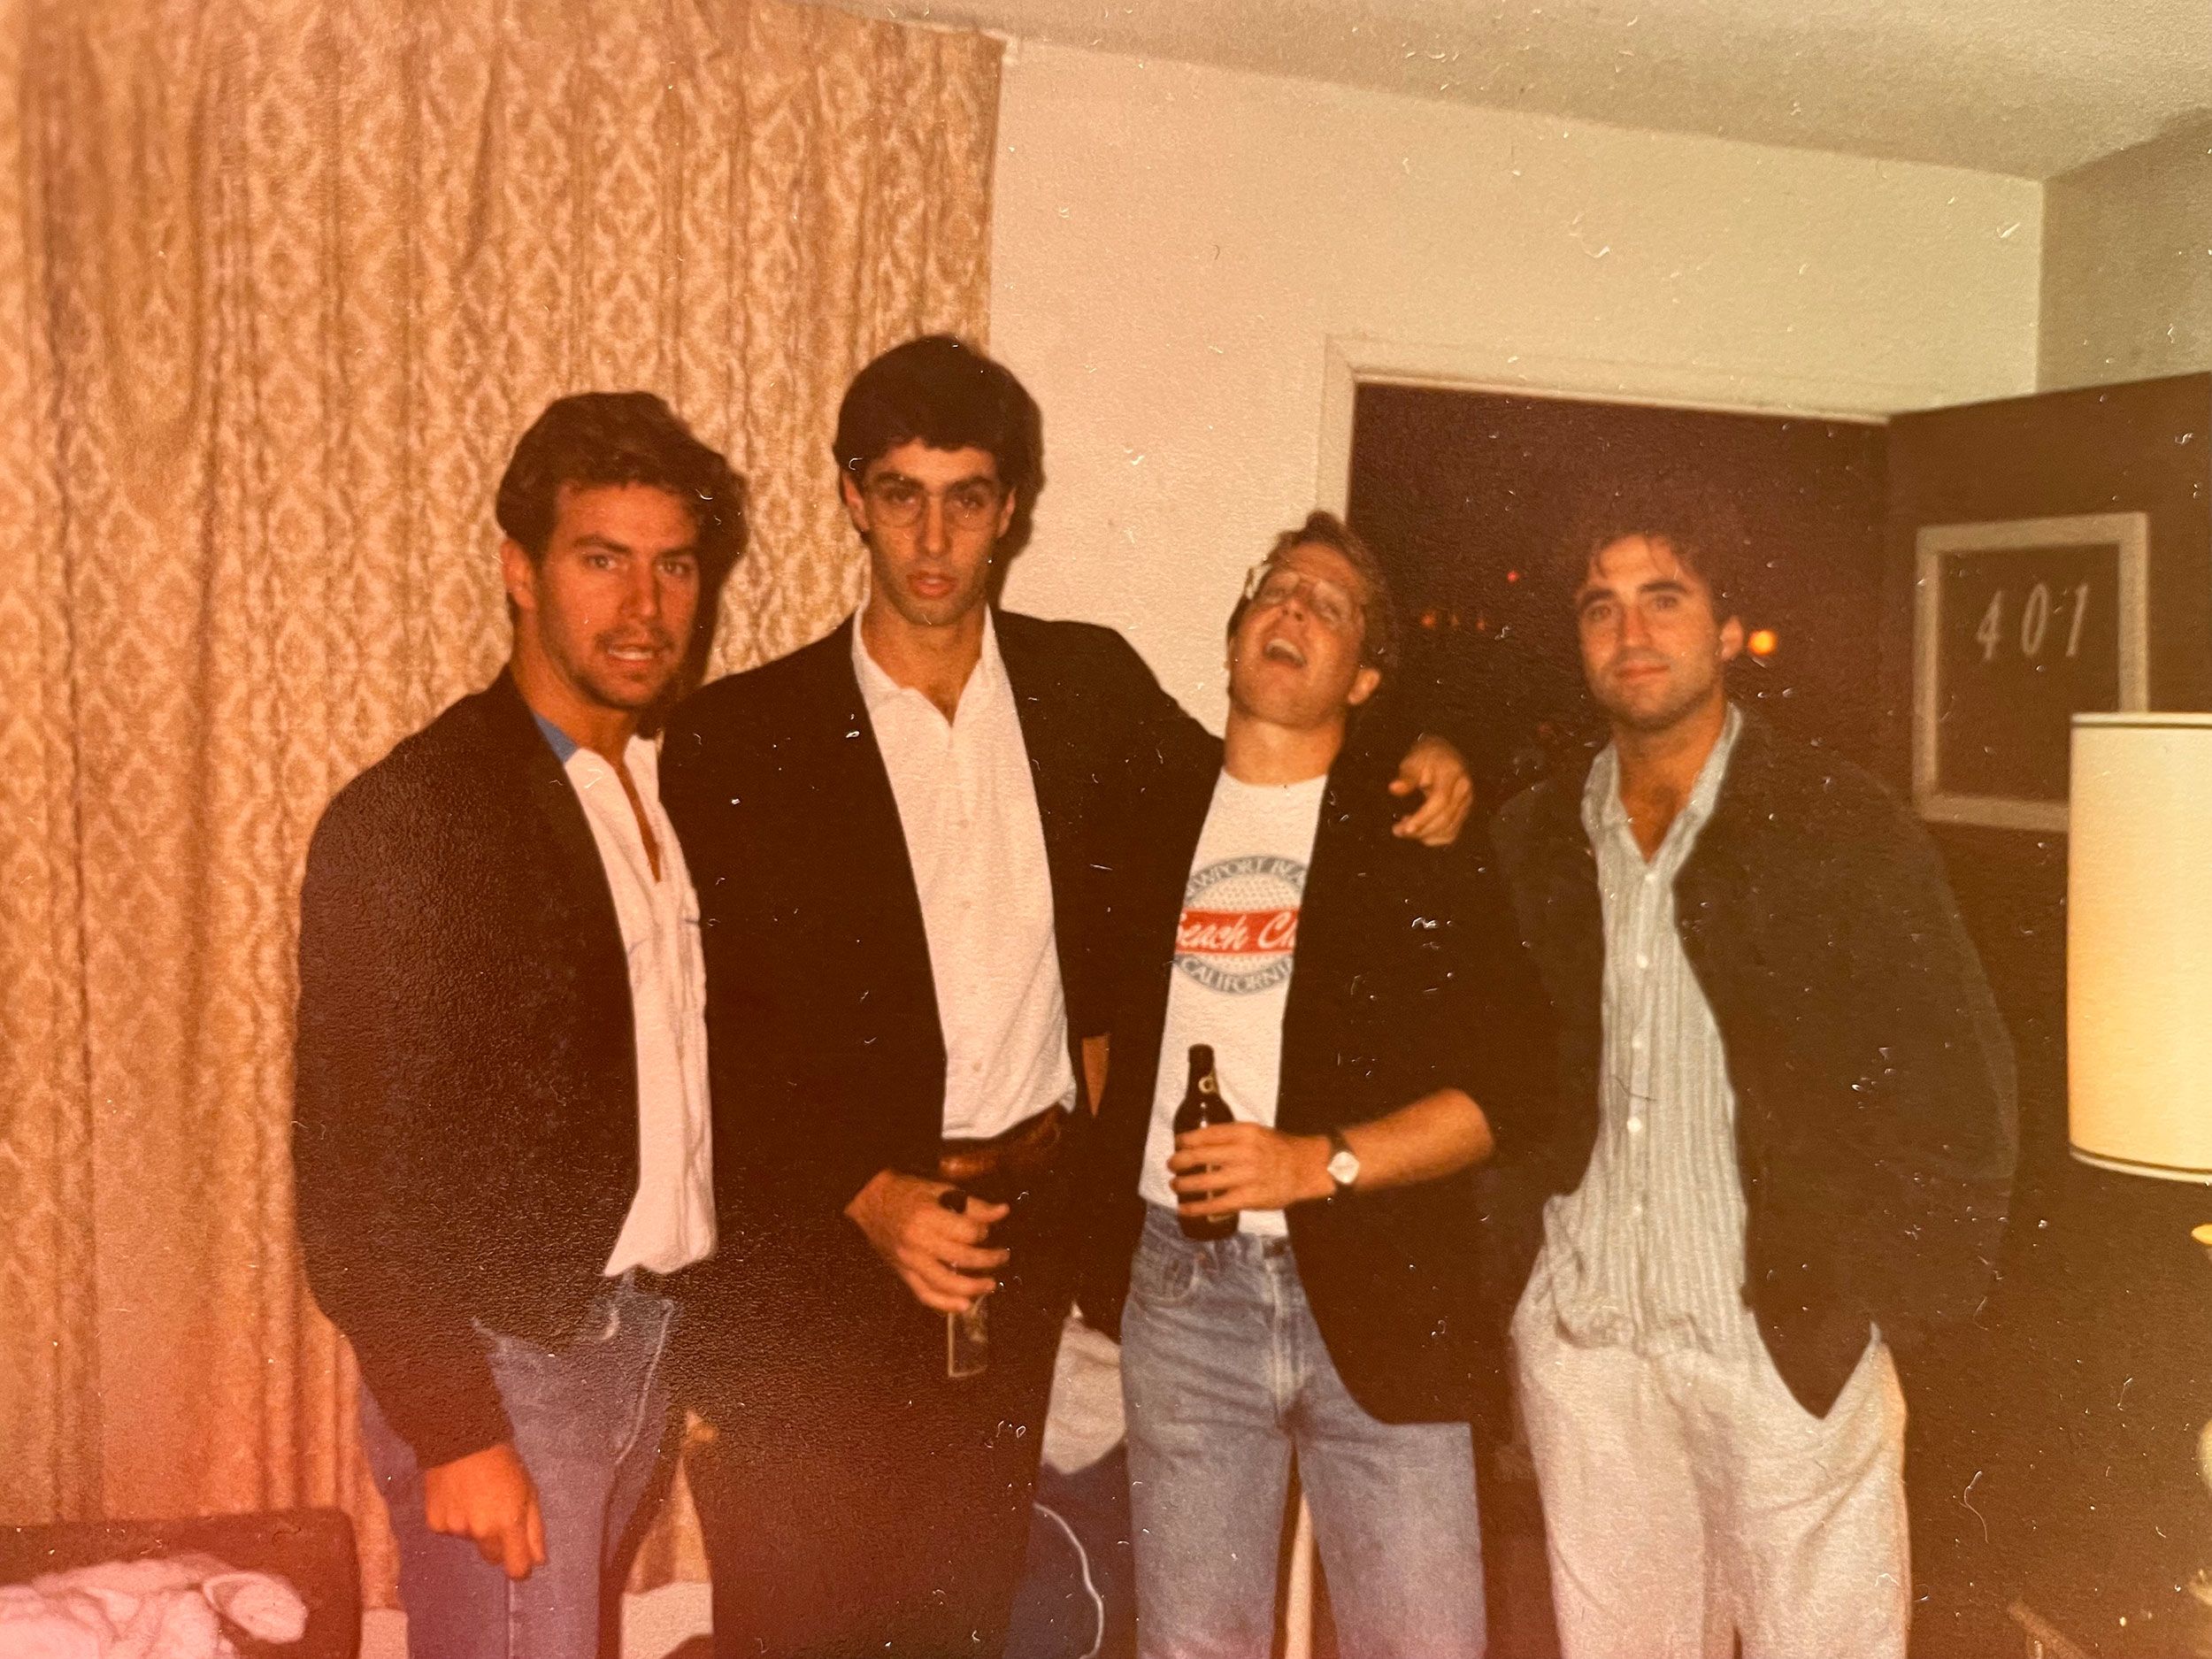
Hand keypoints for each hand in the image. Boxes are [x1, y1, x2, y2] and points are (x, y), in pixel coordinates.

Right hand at [422, 1441, 543, 1580]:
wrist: (461, 1439)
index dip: (520, 1568)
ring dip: (475, 1527)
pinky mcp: (435, 1523)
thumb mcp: (528, 1492)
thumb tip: (538, 1562)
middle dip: (498, 1543)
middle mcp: (481, 1532)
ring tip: (475, 1497)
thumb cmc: (503, 1463)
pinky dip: (454, 1519)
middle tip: (497, 1514)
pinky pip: (449, 1531)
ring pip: (470, 1540)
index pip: (516, 1568)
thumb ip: (534, 1530)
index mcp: (508, 1524)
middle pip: (493, 1557)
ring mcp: (455, 1529)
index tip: (521, 1560)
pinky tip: (455, 1496)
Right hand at [844, 1169, 1009, 1313]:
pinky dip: (945, 1304)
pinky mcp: (903, 1274)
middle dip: (987, 1259)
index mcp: (927, 1217)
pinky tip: (964, 1305)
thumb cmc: (908, 1193)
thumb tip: (1002, 1211)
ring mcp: (909, 1262)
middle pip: (960, 1258)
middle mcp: (918, 1243)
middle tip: (1003, 1257)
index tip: (988, 1230)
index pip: (966, 1232)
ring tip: (990, 1285)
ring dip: (972, 1287)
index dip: (983, 1232)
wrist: (872, 1202)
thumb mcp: (940, 1189)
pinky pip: (925, 1295)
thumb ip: (972, 1205)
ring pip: (944, 1283)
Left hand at [1170, 1122, 1332, 1214]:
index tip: (1177, 1144)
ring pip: (1205, 1180)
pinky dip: (1196, 1207)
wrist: (1307, 1168)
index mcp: (1245, 1132)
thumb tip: (1199, 1141)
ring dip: (1183, 1184)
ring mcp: (1247, 1176)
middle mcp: (1244, 1152)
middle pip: (1200, 1156)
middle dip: (1179, 1161)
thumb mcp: (1256, 1132)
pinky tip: (1184, 1209)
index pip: (1207, 1134)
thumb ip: (1231, 1136)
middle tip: (1171, 1165)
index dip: (1186, 1140)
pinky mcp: (1249, 1198)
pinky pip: (1216, 1204)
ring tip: (1175, 1185)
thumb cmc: (1278, 1149)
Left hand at [1390, 734, 1473, 845]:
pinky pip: (1450, 834)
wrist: (1444, 755)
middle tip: (1397, 831)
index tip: (1405, 828)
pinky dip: (1433, 838)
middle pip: (1445, 818)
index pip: (1441, 800)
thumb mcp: (1413, 761)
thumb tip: (1394, 788)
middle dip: (1420, 830)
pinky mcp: (1463, 814)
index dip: (1424, 817)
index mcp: (1452, 773)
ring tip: (1402, 829)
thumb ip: (1406, 777)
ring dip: (1424, 835)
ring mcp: (1466, 803)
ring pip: (1448, 830)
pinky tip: (1418, 830)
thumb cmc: (1425, 758)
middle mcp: (1464, 790)